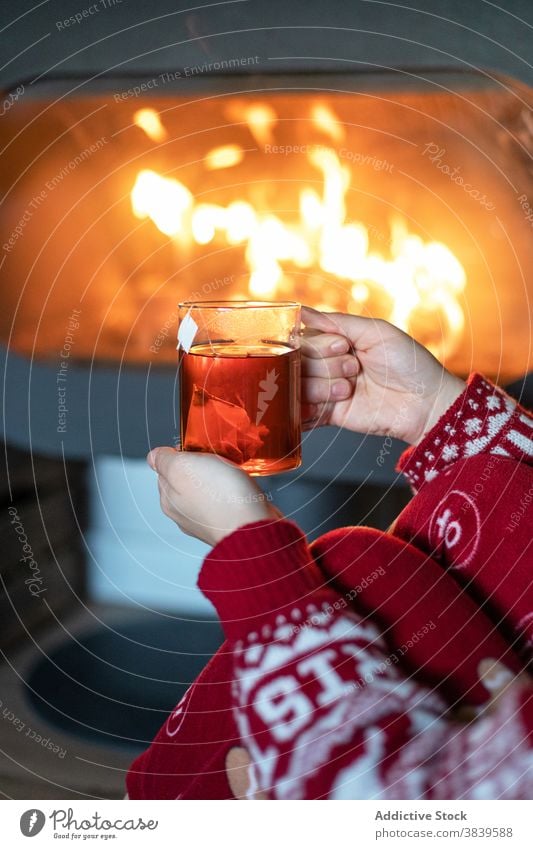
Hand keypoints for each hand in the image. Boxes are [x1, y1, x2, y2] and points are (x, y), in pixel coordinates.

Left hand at [147, 448, 279, 545]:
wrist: (254, 527)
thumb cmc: (220, 498)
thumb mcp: (182, 467)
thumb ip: (164, 460)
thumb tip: (153, 457)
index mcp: (169, 500)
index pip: (166, 468)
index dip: (181, 455)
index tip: (195, 452)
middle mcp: (184, 513)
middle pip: (188, 478)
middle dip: (201, 467)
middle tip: (216, 462)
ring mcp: (206, 520)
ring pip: (208, 488)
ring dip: (219, 478)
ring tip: (231, 475)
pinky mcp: (228, 522)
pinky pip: (226, 498)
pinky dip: (233, 490)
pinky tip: (241, 488)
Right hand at [301, 306, 465, 445]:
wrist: (425, 403)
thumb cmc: (408, 363)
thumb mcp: (375, 331)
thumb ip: (336, 322)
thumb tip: (301, 311)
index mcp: (337, 341)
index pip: (305, 340)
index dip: (320, 345)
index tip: (344, 347)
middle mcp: (328, 365)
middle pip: (299, 363)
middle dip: (325, 366)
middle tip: (353, 369)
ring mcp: (327, 390)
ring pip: (299, 387)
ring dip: (323, 387)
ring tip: (349, 390)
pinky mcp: (331, 415)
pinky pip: (303, 413)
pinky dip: (308, 409)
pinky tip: (330, 403)